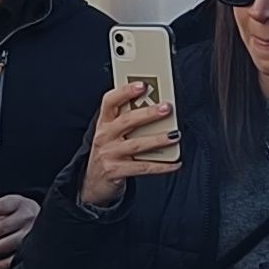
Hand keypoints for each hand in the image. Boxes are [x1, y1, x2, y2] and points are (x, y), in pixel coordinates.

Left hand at [0, 191, 43, 268]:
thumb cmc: (18, 215)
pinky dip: (2, 263)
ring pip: (8, 243)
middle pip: (1, 226)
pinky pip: (16, 257)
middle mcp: (26, 217)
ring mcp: (31, 233)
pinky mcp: (33, 249)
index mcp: (17, 203)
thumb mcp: (8, 208)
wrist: (47, 220)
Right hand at [74, 83, 177, 206]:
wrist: (93, 183)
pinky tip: (175, 163)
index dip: (125, 91)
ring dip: (158, 139)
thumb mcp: (111, 134)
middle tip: (167, 108)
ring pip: (137, 144)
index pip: (110, 101)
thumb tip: (156, 107)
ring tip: (174, 135)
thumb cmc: (109, 152)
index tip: (142, 85)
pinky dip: (161, 166)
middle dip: (148, 113)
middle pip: (127, 121)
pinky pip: (143, 167)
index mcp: (104, 123)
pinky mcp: (116, 171)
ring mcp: (109, 154)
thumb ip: (127, 120)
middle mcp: (104, 136)